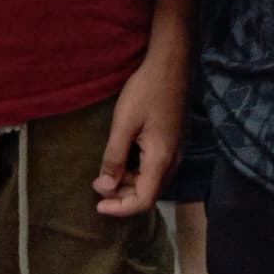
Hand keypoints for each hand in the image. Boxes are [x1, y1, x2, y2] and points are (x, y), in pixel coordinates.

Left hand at [94, 42, 185, 216]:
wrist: (172, 64)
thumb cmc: (146, 90)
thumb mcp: (124, 124)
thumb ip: (114, 158)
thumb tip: (106, 187)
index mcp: (161, 159)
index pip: (143, 200)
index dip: (119, 208)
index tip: (97, 205)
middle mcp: (173, 161)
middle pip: (148, 194)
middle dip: (121, 196)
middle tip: (97, 183)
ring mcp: (176, 151)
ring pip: (152, 181)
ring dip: (128, 183)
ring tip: (107, 171)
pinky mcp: (173, 142)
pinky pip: (155, 168)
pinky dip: (137, 171)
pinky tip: (123, 159)